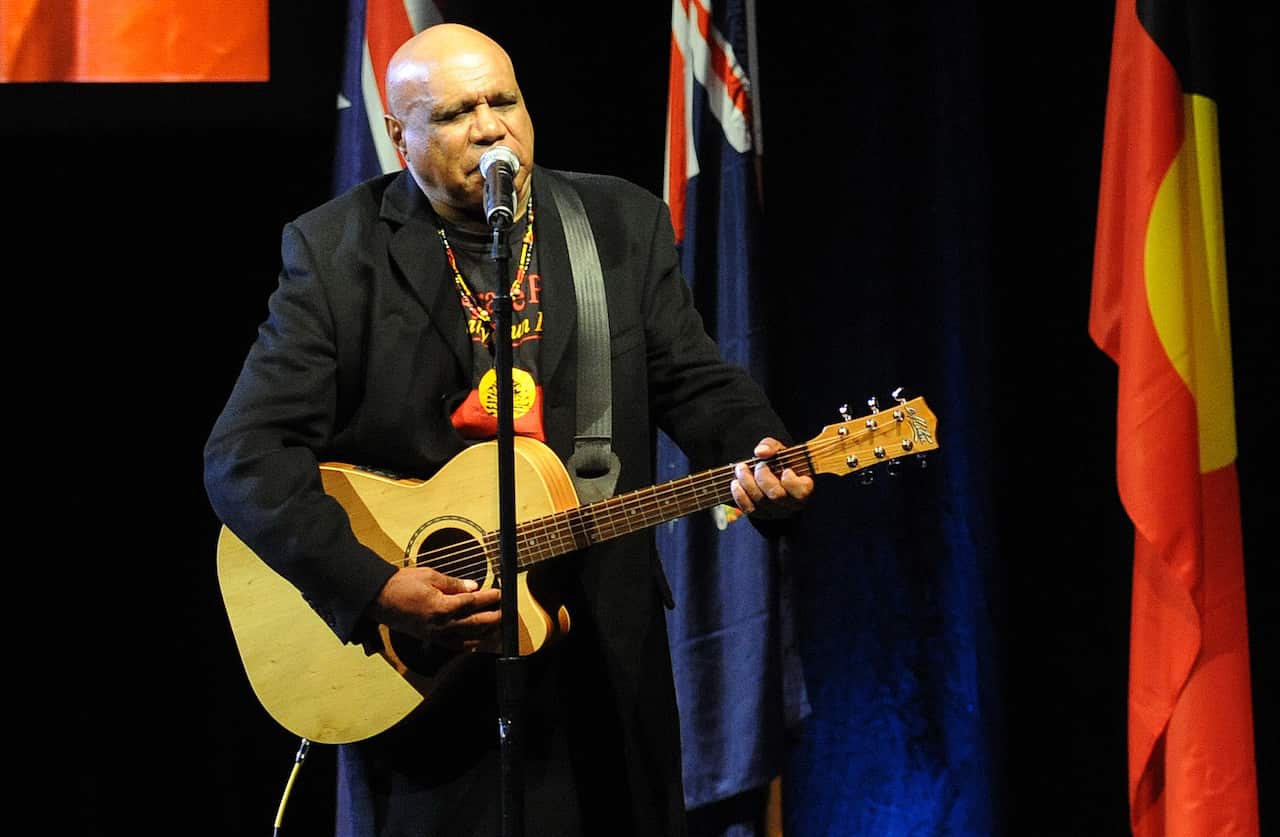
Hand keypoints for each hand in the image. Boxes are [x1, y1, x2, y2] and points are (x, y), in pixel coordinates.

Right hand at [366, 566, 502, 650]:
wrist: (378, 598)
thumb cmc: (401, 585)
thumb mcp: (430, 576)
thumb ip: (454, 584)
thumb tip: (473, 586)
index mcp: (442, 606)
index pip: (474, 603)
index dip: (490, 598)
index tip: (500, 593)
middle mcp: (441, 624)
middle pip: (476, 624)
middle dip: (494, 618)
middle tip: (505, 611)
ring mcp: (436, 634)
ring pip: (468, 639)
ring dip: (486, 634)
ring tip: (497, 627)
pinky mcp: (430, 638)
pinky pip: (454, 645)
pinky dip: (469, 644)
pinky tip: (477, 640)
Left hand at [731, 437, 814, 519]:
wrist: (771, 475)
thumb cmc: (780, 462)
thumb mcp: (779, 450)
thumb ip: (772, 446)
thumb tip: (761, 452)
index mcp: (803, 487)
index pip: (801, 491)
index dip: (791, 481)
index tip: (785, 469)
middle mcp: (792, 504)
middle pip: (776, 495)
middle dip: (763, 477)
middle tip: (758, 465)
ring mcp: (777, 512)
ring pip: (761, 501)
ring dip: (747, 482)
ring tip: (741, 469)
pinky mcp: (762, 515)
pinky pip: (749, 509)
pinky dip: (739, 495)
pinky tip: (735, 483)